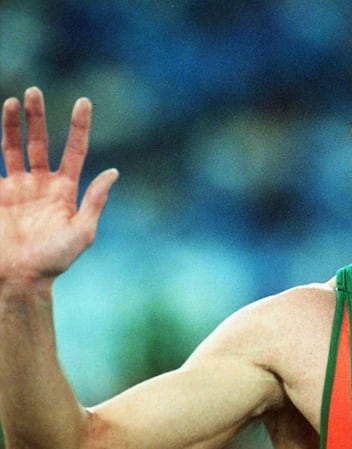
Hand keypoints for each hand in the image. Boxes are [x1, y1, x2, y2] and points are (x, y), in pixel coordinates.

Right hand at [0, 87, 117, 281]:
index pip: (74, 150)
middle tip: (34, 92)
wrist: (18, 280)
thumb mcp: (82, 232)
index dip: (79, 126)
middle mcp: (41, 184)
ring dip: (11, 125)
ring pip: (13, 148)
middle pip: (40, 142)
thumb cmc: (54, 260)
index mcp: (65, 190)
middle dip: (36, 117)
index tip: (83, 100)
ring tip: (12, 101)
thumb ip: (95, 201)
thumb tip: (114, 171)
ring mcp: (16, 188)